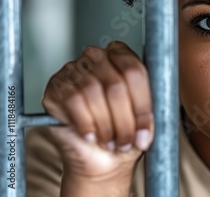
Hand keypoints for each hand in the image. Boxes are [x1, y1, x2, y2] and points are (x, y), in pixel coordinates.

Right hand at [42, 41, 153, 181]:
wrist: (100, 157)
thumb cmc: (125, 133)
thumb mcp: (145, 120)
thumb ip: (150, 111)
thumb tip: (148, 121)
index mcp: (123, 56)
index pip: (135, 71)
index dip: (142, 105)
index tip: (145, 132)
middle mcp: (97, 57)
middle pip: (116, 84)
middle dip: (124, 120)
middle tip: (127, 142)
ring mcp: (74, 69)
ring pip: (93, 91)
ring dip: (105, 124)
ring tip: (110, 142)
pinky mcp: (56, 87)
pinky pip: (73, 99)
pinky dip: (85, 122)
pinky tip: (91, 136)